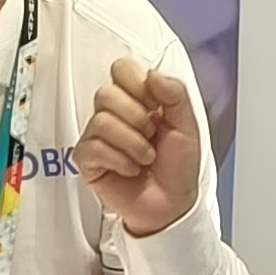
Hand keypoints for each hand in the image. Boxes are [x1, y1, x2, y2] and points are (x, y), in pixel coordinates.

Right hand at [78, 59, 201, 239]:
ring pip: (101, 121)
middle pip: (106, 93)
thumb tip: (151, 74)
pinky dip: (120, 161)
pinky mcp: (88, 159)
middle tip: (151, 135)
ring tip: (145, 158)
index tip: (155, 106)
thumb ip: (174, 94)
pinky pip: (93, 147)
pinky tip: (130, 169)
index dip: (137, 85)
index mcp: (138, 99)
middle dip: (136, 118)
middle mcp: (115, 114)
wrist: (172, 205)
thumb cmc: (178, 168)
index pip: (122, 69)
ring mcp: (98, 136)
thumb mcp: (188, 126)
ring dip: (133, 144)